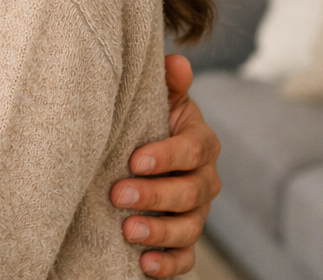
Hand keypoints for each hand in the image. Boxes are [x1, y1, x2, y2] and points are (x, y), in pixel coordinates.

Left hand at [112, 54, 221, 277]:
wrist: (139, 151)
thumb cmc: (147, 121)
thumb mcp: (156, 98)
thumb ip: (168, 83)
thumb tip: (176, 62)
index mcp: (200, 142)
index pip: (192, 150)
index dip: (166, 156)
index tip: (134, 160)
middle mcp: (204, 179)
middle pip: (190, 192)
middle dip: (155, 195)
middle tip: (118, 194)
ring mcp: (196, 212)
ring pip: (190, 227)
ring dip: (160, 232)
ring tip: (128, 230)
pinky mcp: (184, 239)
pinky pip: (185, 257)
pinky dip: (168, 264)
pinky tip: (144, 264)